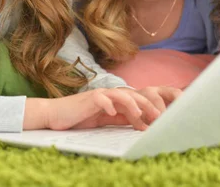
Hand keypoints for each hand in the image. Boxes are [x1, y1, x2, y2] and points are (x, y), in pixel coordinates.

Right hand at [24, 86, 181, 130]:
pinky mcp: (89, 98)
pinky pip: (101, 99)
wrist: (57, 115)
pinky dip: (107, 105)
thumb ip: (123, 118)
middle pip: (135, 96)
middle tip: (159, 118)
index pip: (139, 102)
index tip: (162, 122)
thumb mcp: (107, 120)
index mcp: (118, 101)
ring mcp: (101, 95)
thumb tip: (142, 123)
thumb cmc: (82, 118)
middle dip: (148, 107)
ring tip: (140, 115)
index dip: (151, 111)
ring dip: (132, 105)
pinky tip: (112, 113)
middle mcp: (112, 95)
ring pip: (122, 95)